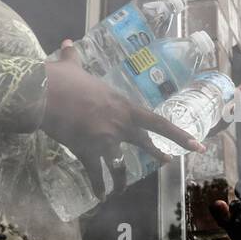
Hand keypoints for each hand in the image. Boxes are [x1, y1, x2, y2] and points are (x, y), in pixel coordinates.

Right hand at [43, 40, 204, 188]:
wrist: (43, 95)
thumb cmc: (61, 79)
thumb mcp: (72, 66)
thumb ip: (74, 57)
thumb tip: (67, 43)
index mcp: (123, 106)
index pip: (157, 122)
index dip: (179, 134)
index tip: (197, 144)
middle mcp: (120, 125)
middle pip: (145, 144)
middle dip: (157, 154)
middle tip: (168, 160)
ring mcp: (105, 141)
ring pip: (119, 166)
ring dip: (121, 179)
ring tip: (119, 188)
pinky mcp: (86, 152)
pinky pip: (96, 174)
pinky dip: (98, 186)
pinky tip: (99, 196)